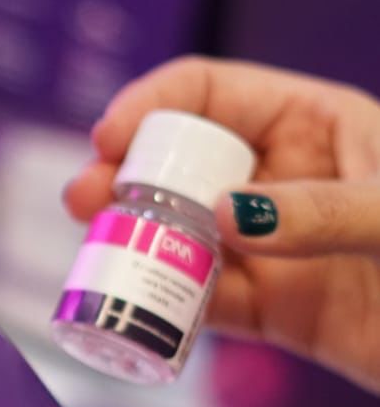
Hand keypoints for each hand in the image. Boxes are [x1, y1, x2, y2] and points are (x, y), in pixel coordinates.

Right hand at [64, 58, 379, 392]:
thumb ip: (320, 211)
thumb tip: (223, 216)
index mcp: (319, 122)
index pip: (212, 91)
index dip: (152, 104)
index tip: (107, 136)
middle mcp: (287, 179)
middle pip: (183, 163)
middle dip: (128, 177)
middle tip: (86, 202)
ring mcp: (279, 247)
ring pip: (185, 235)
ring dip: (137, 243)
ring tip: (98, 256)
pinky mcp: (281, 315)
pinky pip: (208, 304)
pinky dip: (171, 309)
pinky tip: (142, 312)